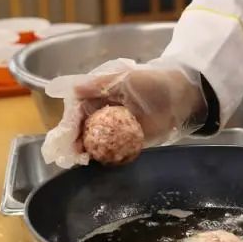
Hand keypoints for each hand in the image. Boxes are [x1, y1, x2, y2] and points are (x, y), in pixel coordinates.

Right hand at [41, 58, 207, 167]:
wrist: (181, 96)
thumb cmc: (150, 81)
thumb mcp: (121, 78)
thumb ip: (94, 85)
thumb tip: (63, 89)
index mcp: (94, 97)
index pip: (74, 114)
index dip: (66, 127)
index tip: (60, 139)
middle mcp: (99, 115)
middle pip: (78, 131)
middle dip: (68, 144)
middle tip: (62, 156)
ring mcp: (112, 131)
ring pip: (89, 144)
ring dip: (80, 153)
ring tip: (75, 161)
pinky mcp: (125, 144)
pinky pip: (108, 153)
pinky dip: (99, 159)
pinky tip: (92, 163)